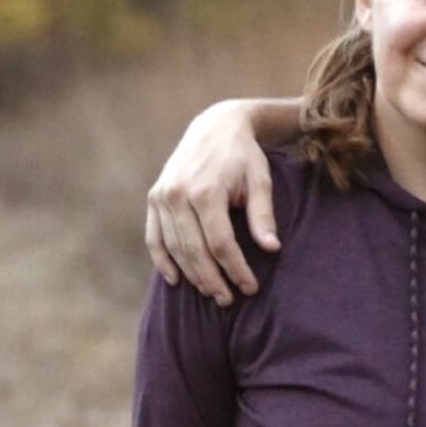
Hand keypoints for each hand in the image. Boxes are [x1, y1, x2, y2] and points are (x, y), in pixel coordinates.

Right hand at [145, 101, 278, 303]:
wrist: (215, 126)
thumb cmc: (243, 157)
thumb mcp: (260, 180)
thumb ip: (263, 215)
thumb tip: (272, 249)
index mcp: (206, 190)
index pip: (221, 244)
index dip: (235, 269)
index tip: (250, 287)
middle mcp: (178, 194)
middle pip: (194, 250)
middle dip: (212, 280)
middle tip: (228, 300)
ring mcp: (162, 196)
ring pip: (174, 248)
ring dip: (191, 275)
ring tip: (211, 292)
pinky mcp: (153, 197)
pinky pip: (153, 236)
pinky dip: (162, 260)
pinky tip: (175, 280)